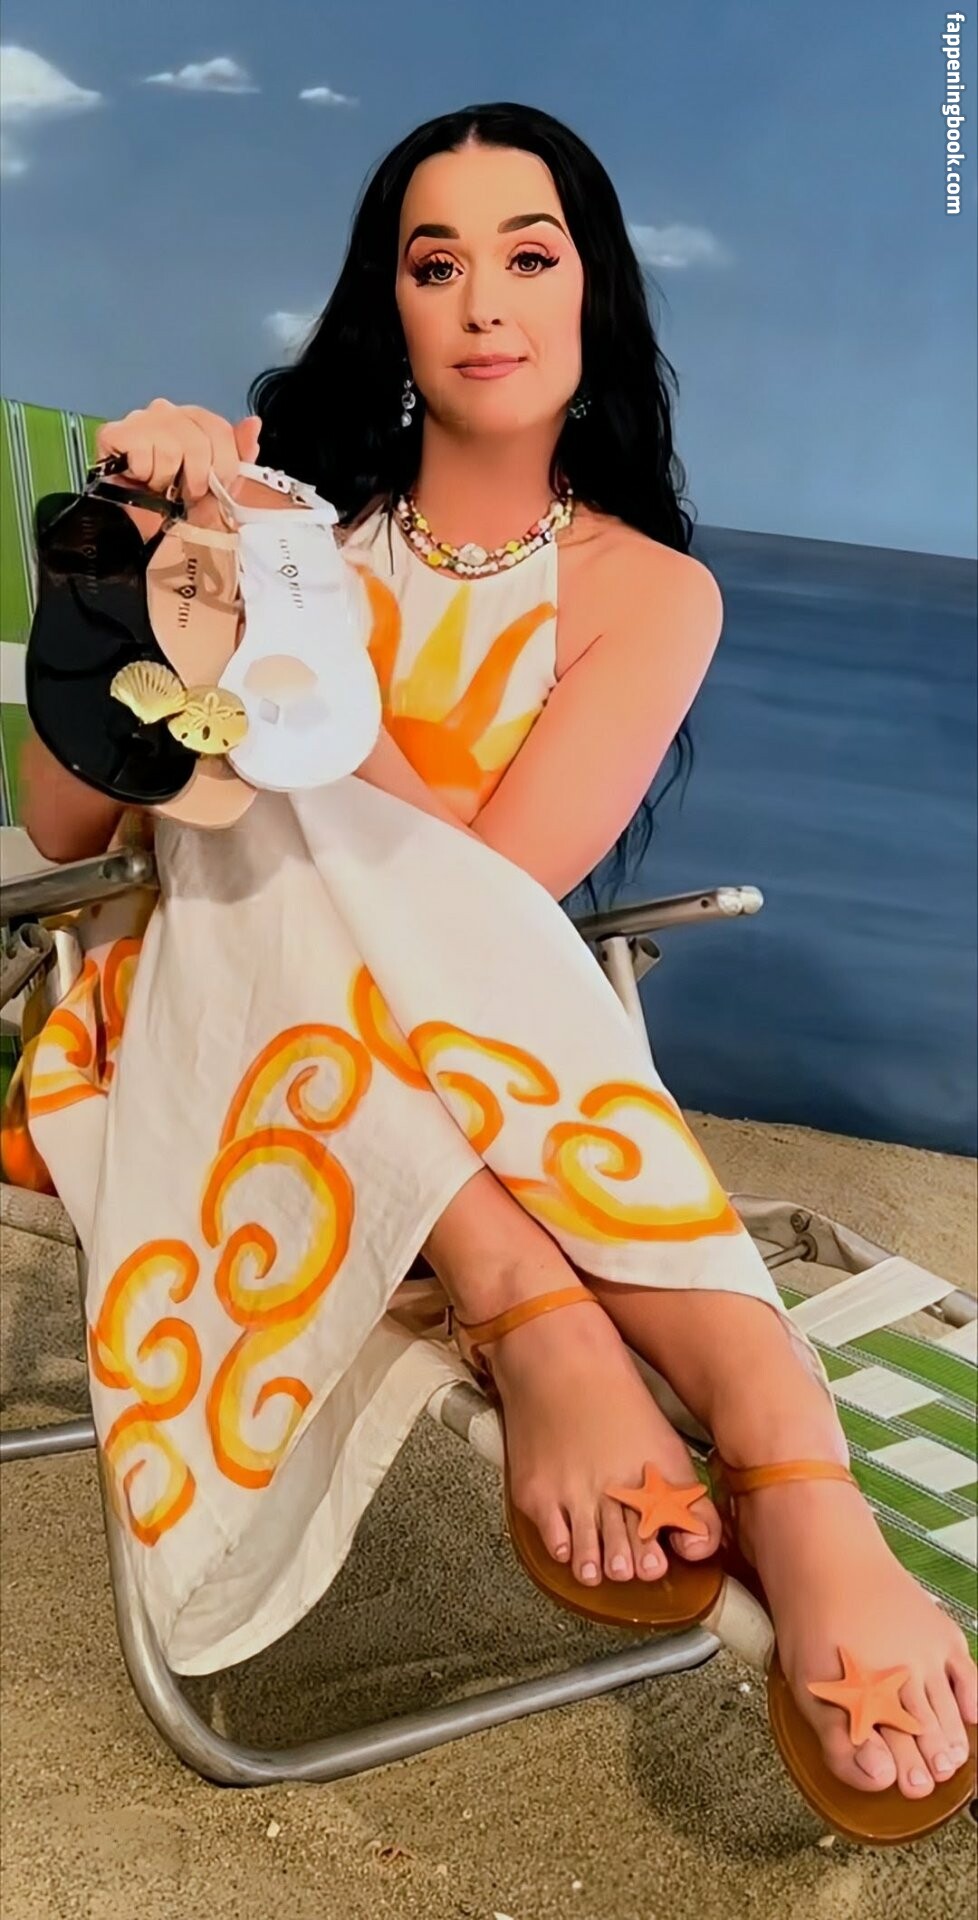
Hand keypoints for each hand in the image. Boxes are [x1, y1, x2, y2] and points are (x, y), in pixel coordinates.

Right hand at [95, 400, 261, 504]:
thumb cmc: (177, 503)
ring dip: (167, 480)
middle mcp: (167, 411)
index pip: (220, 429)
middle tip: (185, 494)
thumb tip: (254, 423)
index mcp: (194, 420)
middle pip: (198, 440)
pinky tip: (139, 479)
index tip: (215, 488)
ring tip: (159, 487)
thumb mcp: (218, 485)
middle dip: (197, 478)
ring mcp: (140, 419)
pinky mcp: (114, 432)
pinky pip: (142, 453)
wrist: (140, 528)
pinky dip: (144, 475)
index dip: (223, 465)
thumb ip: (239, 455)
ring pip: (170, 449)